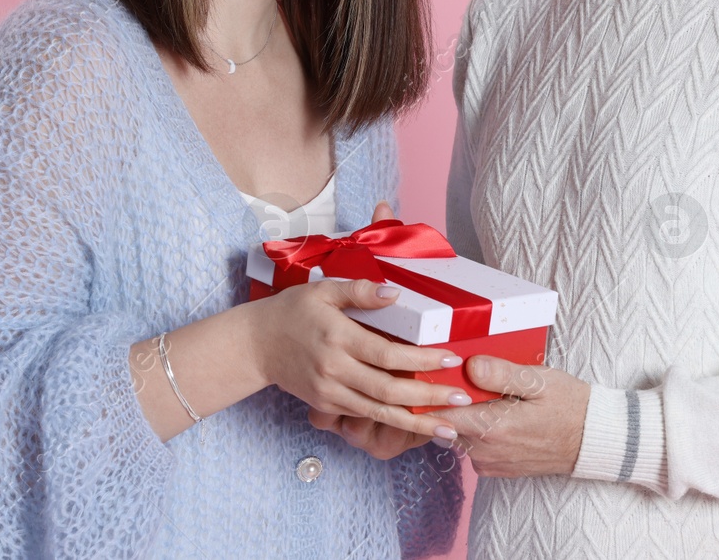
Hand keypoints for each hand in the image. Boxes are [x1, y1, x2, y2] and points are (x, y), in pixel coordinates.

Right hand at [306, 202, 456, 459]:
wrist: (255, 345)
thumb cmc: (292, 311)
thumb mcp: (323, 289)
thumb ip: (359, 290)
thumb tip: (395, 293)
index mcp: (337, 337)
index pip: (387, 353)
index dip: (421, 359)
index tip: (452, 358)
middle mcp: (334, 370)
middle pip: (388, 390)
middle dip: (428, 397)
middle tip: (463, 399)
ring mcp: (330, 393)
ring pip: (379, 413)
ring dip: (417, 422)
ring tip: (450, 428)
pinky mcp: (328, 406)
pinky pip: (366, 417)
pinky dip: (394, 424)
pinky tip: (418, 426)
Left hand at [435, 356, 589, 477]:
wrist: (591, 439)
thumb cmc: (568, 405)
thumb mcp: (539, 380)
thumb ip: (501, 374)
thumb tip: (470, 365)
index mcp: (491, 428)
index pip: (439, 413)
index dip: (437, 391)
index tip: (444, 374)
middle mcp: (484, 452)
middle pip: (446, 422)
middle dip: (451, 400)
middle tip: (471, 378)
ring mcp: (488, 463)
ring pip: (458, 433)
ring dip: (465, 414)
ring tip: (488, 395)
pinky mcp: (494, 468)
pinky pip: (472, 446)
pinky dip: (476, 429)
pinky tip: (497, 413)